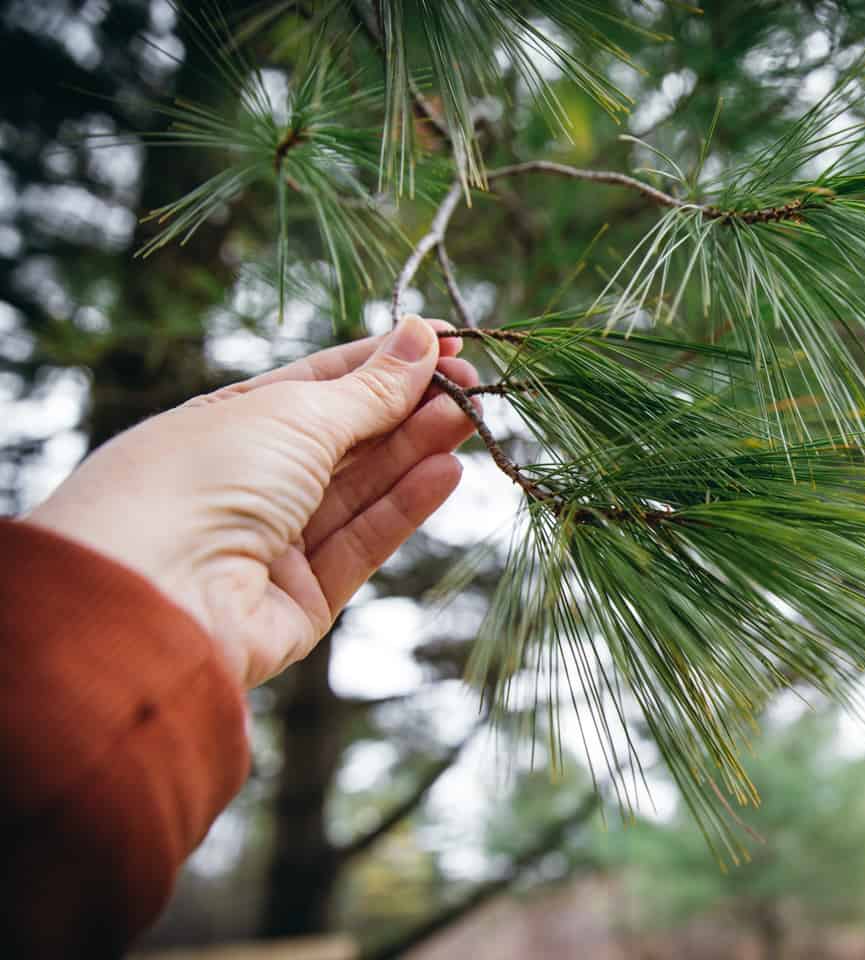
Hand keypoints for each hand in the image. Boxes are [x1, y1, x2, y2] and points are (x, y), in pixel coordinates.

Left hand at [26, 314, 477, 687]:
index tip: (444, 340)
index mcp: (228, 423)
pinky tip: (447, 471)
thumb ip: (369, 389)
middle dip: (410, 406)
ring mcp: (274, 542)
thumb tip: (420, 337)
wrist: (152, 597)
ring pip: (361, 490)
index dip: (383, 360)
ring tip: (471, 418)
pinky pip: (362, 543)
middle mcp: (249, 481)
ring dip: (416, 450)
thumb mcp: (295, 414)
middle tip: (474, 384)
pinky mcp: (302, 600)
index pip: (320, 382)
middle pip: (347, 437)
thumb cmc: (204, 478)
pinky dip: (405, 506)